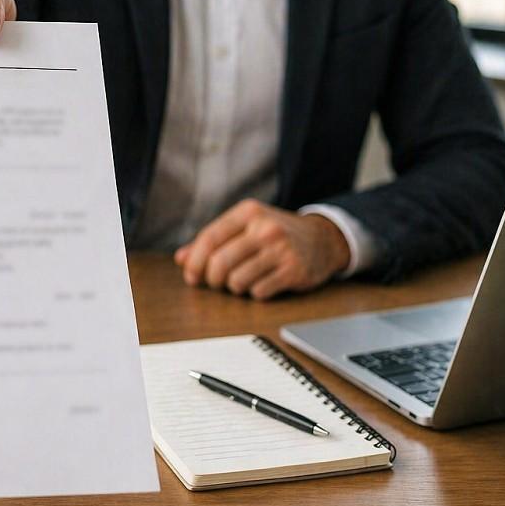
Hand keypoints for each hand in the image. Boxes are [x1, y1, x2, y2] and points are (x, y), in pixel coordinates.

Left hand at [173, 200, 350, 299]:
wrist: (323, 239)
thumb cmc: (275, 234)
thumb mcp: (245, 227)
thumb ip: (213, 241)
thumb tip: (181, 258)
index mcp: (248, 212)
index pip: (209, 238)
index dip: (194, 261)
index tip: (191, 276)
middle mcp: (264, 228)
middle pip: (219, 263)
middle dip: (212, 279)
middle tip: (217, 282)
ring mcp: (281, 249)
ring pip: (237, 281)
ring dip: (234, 287)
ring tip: (242, 280)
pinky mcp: (293, 271)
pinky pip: (258, 292)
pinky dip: (255, 293)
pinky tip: (262, 283)